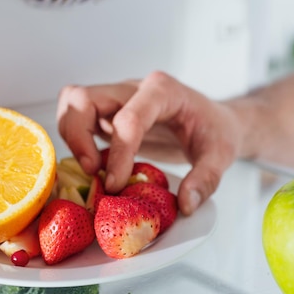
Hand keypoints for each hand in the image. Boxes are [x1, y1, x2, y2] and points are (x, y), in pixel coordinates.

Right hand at [56, 71, 241, 214]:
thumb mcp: (221, 156)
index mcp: (163, 91)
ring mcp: (118, 98)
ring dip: (72, 137)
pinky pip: (78, 117)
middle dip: (78, 136)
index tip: (116, 184)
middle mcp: (134, 88)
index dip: (118, 153)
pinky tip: (95, 165)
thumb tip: (185, 205)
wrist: (216, 121)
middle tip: (92, 172)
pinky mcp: (109, 113)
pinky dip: (76, 141)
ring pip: (73, 103)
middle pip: (83, 98)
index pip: (128, 117)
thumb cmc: (216, 132)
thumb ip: (206, 179)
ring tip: (91, 168)